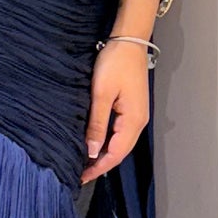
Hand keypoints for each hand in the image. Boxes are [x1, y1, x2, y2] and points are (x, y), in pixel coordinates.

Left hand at [82, 38, 150, 182]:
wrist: (129, 41)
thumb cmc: (115, 63)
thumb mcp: (101, 94)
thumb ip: (97, 124)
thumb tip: (91, 151)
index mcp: (133, 121)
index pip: (116, 154)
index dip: (98, 167)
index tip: (81, 177)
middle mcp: (138, 122)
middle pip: (120, 152)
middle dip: (100, 164)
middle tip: (79, 173)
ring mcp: (137, 115)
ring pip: (120, 143)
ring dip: (104, 154)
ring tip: (84, 162)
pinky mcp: (132, 108)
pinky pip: (120, 132)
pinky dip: (107, 142)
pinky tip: (95, 143)